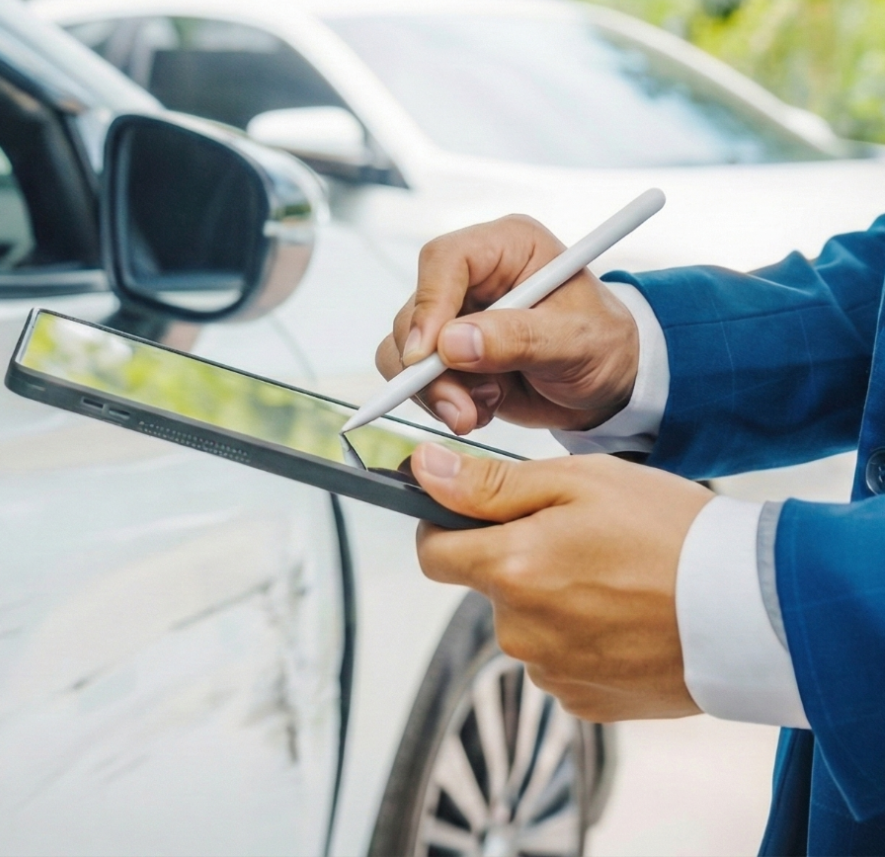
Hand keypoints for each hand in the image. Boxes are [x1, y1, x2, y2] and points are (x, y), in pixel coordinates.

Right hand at [375, 215, 639, 434]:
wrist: (608, 383)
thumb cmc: (603, 345)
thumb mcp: (575, 341)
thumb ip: (518, 339)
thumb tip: (453, 343)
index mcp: (507, 247)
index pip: (445, 260)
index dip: (429, 304)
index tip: (428, 354)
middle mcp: (472, 276)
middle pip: (416, 311)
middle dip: (430, 368)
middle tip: (459, 408)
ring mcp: (455, 315)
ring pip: (407, 349)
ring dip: (435, 391)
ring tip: (480, 411)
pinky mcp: (446, 353)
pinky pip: (415, 378)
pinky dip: (441, 402)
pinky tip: (481, 409)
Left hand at [412, 442, 712, 721]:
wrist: (753, 609)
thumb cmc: (668, 532)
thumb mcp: (578, 482)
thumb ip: (489, 484)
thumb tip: (422, 472)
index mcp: (511, 570)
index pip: (433, 552)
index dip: (445, 525)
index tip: (473, 511)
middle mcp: (520, 631)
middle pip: (486, 585)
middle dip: (513, 557)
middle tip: (578, 534)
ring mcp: (553, 672)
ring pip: (526, 622)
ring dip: (551, 597)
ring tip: (614, 574)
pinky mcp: (586, 702)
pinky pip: (560, 658)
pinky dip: (581, 635)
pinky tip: (625, 613)